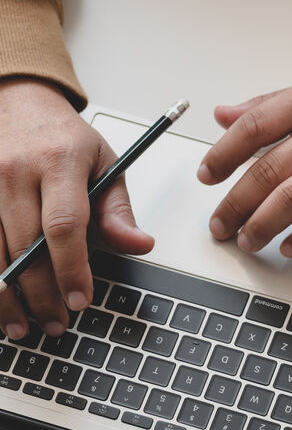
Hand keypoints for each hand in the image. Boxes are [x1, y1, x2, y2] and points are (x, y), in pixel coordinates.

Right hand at [0, 79, 153, 338]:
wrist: (19, 104)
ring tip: (23, 325)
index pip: (64, 224)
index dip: (71, 268)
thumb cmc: (66, 138)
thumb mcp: (105, 164)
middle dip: (41, 292)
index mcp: (60, 162)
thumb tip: (140, 246)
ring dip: (6, 296)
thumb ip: (118, 210)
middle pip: (25, 245)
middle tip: (57, 323)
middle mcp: (16, 171)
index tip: (80, 299)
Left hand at [197, 73, 291, 256]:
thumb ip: (271, 104)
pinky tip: (287, 247)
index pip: (254, 126)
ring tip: (244, 240)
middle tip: (219, 224)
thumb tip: (223, 115)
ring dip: (261, 225)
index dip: (223, 154)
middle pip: (268, 171)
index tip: (206, 176)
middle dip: (235, 203)